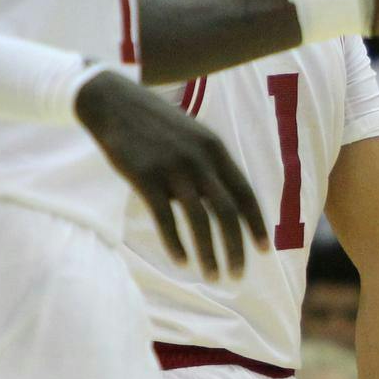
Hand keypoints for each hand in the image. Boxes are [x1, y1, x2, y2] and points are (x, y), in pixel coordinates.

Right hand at [76, 71, 265, 280]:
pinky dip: (177, 244)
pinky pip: (165, 218)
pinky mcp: (144, 177)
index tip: (263, 250)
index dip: (256, 224)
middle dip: (236, 247)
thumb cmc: (157, 125)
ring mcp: (172, 168)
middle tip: (238, 275)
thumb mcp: (193, 137)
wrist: (115, 102)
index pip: (245, 193)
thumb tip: (226, 201)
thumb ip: (210, 166)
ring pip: (199, 220)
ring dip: (209, 253)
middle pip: (227, 212)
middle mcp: (200, 160)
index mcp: (216, 150)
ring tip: (214, 276)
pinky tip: (183, 263)